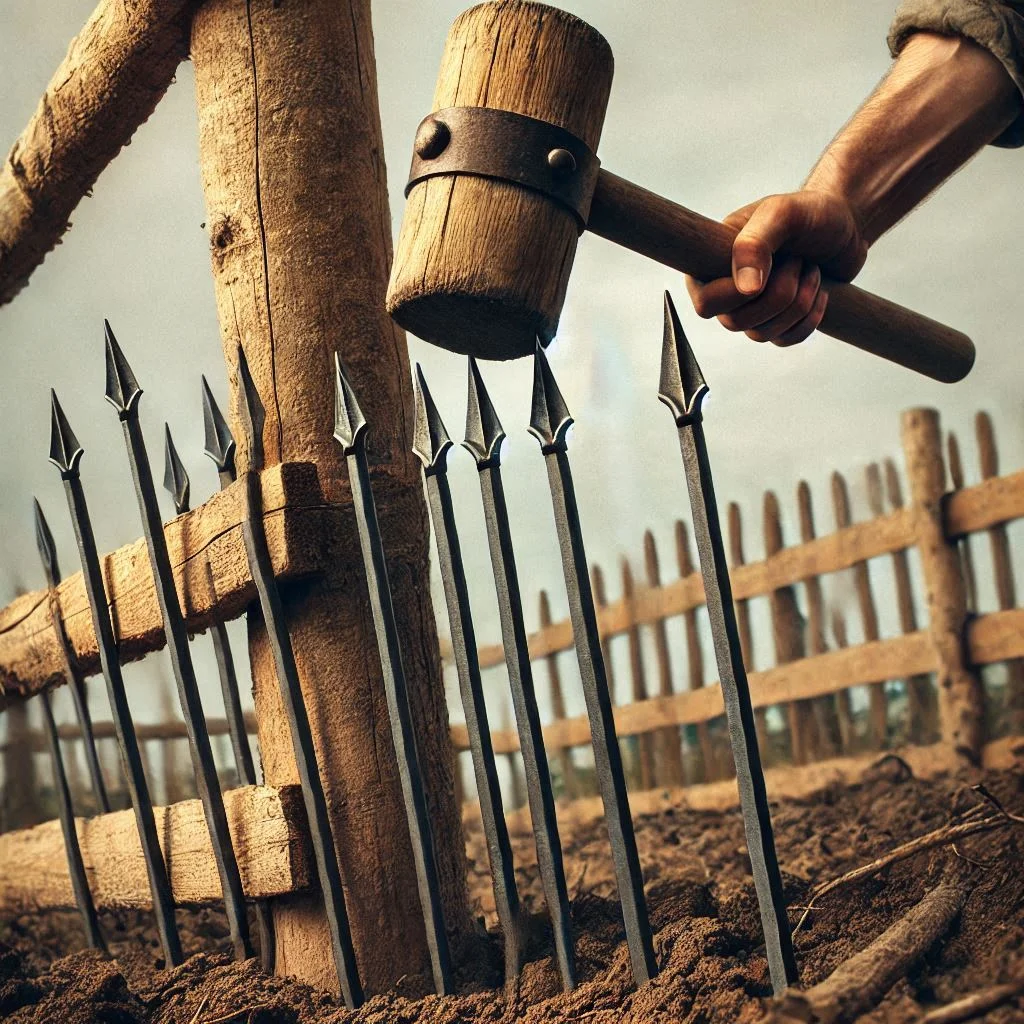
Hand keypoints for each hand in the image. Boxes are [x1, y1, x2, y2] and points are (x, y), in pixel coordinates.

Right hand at [685, 190, 867, 345]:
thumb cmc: (810, 212)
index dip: (737, 294)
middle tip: (798, 260)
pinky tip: (819, 291)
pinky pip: (783, 340)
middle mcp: (725, 288)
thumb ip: (754, 244)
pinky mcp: (776, 322)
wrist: (845, 222)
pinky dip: (809, 319)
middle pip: (735, 322)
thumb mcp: (782, 214)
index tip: (774, 261)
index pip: (706, 303)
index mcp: (711, 262)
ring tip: (811, 269)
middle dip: (779, 293)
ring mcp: (749, 309)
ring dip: (798, 303)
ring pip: (761, 334)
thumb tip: (745, 290)